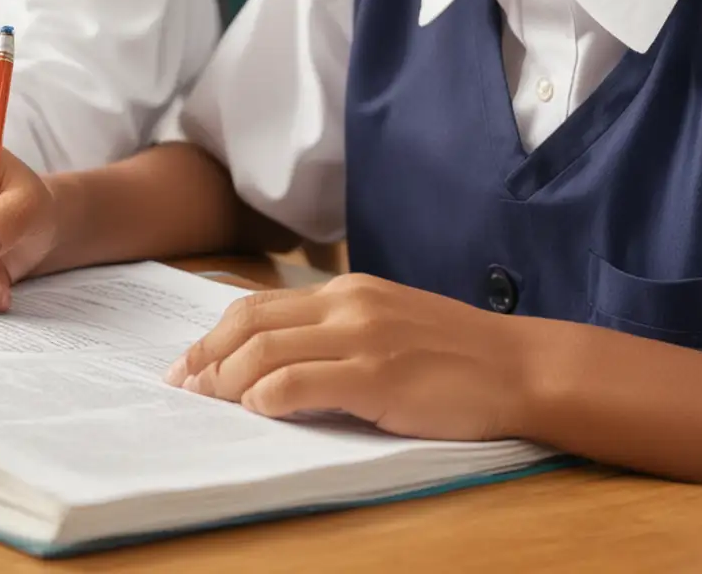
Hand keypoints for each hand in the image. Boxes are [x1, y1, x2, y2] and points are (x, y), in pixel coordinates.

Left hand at [167, 273, 531, 441]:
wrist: (518, 366)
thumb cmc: (454, 355)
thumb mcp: (387, 324)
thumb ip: (337, 333)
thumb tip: (276, 363)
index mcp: (346, 291)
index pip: (259, 303)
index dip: (214, 334)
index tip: (189, 363)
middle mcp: (347, 305)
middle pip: (251, 321)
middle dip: (207, 355)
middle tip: (184, 386)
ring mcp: (363, 338)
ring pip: (268, 349)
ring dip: (228, 379)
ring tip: (210, 403)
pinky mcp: (379, 375)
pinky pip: (305, 380)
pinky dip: (270, 395)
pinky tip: (257, 410)